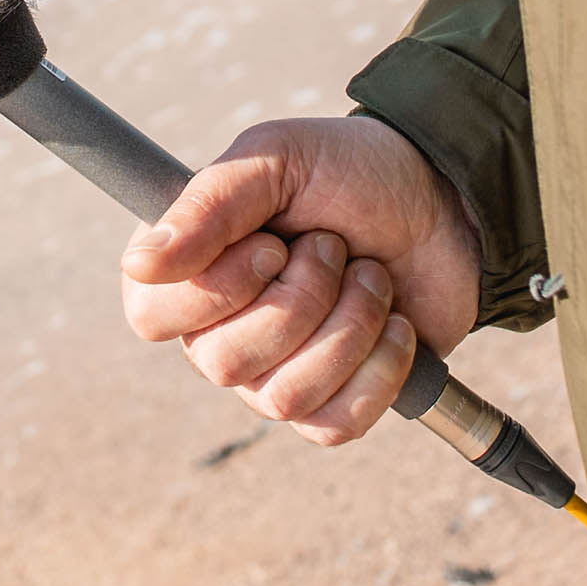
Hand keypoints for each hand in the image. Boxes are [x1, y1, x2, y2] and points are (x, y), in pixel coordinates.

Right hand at [118, 115, 481, 445]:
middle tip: (333, 248)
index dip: (216, 289)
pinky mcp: (332, 403)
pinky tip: (396, 326)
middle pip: (224, 363)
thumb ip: (207, 204)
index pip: (151, 316)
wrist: (446, 202)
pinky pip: (334, 426)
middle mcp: (217, 329)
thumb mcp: (277, 159)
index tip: (271, 244)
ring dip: (349, 327)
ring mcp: (273, 374)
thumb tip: (140, 263)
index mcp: (186, 268)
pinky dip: (379, 372)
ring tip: (371, 278)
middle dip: (302, 299)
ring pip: (284, 397)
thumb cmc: (349, 172)